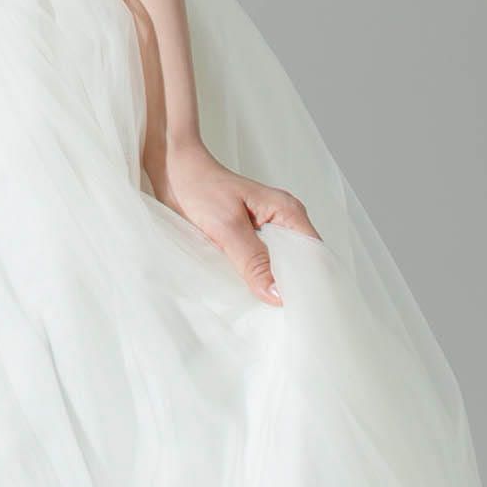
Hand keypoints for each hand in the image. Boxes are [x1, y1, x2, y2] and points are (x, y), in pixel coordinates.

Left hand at [154, 133, 314, 303]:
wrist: (173, 170)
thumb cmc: (199, 187)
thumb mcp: (226, 228)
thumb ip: (253, 261)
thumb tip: (278, 294)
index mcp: (287, 211)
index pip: (313, 255)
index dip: (309, 283)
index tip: (299, 309)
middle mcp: (283, 220)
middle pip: (300, 263)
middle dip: (291, 287)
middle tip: (281, 316)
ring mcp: (267, 229)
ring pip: (280, 265)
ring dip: (272, 283)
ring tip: (265, 308)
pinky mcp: (251, 237)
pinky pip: (262, 262)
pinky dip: (257, 276)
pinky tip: (249, 292)